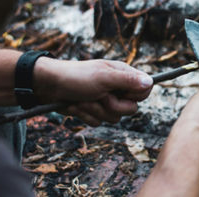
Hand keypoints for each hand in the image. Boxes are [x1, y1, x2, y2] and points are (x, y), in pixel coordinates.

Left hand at [33, 58, 152, 125]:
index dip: (136, 95)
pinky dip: (86, 115)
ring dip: (96, 110)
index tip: (121, 92)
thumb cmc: (76, 76)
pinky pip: (99, 122)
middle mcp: (117, 88)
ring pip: (114, 118)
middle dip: (112, 106)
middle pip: (130, 108)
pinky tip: (77, 105)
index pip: (145, 90)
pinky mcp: (94, 111)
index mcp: (123, 75)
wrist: (48, 86)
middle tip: (99, 95)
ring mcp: (106, 100)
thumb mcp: (104, 77)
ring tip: (84, 98)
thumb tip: (150, 82)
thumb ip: (128, 81)